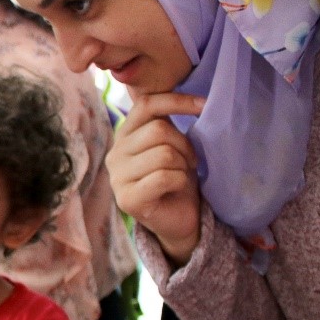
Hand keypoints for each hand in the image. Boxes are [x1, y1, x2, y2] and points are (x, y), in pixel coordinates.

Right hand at [107, 93, 204, 265]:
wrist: (177, 219)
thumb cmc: (176, 178)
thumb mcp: (172, 145)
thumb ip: (167, 123)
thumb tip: (196, 100)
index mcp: (124, 135)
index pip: (146, 105)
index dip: (176, 101)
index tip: (205, 105)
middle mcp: (115, 154)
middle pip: (158, 130)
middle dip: (184, 145)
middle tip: (189, 161)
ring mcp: (117, 177)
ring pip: (163, 154)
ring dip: (182, 165)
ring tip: (181, 175)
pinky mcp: (127, 198)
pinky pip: (165, 177)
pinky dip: (180, 181)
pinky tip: (176, 188)